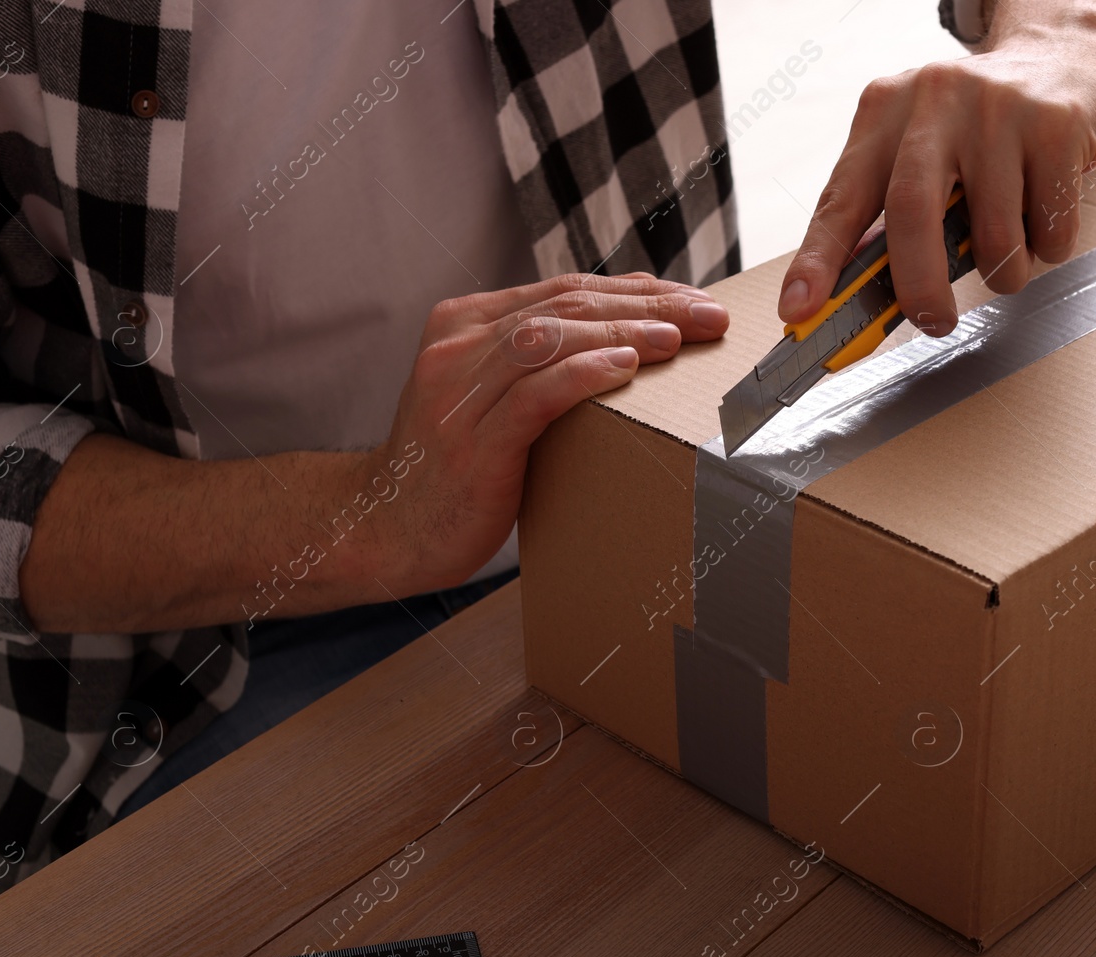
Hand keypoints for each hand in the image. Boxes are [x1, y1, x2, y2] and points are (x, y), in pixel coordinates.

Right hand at [361, 272, 729, 595]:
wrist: (385, 528)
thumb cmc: (456, 467)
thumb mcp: (490, 397)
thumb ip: (535, 364)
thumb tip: (623, 346)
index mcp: (464, 322)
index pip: (564, 290)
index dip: (635, 291)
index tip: (693, 299)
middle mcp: (458, 345)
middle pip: (567, 306)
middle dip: (648, 306)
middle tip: (710, 315)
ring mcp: (460, 392)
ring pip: (553, 340)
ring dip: (626, 333)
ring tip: (682, 336)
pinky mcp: (472, 440)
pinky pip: (536, 394)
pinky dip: (585, 374)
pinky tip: (626, 367)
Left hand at [779, 13, 1095, 336]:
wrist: (1061, 60)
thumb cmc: (977, 129)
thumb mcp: (918, 155)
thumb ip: (886, 219)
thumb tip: (853, 303)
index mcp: (884, 113)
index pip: (841, 198)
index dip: (818, 261)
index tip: (798, 309)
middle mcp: (933, 102)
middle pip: (910, 211)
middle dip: (919, 286)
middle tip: (933, 321)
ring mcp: (997, 108)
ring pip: (994, 236)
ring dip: (1004, 271)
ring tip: (1009, 247)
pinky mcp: (1054, 125)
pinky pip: (1049, 229)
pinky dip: (1048, 246)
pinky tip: (1045, 208)